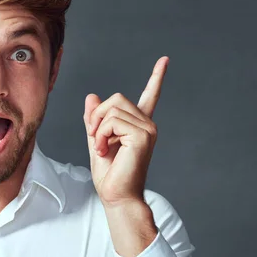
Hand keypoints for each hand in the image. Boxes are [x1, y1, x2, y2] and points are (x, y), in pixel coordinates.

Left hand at [83, 56, 168, 206]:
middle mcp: (147, 124)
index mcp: (138, 124)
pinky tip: (105, 150)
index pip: (150, 95)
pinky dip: (102, 134)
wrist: (116, 196)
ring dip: (98, 128)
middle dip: (98, 116)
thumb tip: (92, 96)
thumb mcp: (96, 140)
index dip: (157, 77)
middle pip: (117, 98)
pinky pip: (113, 121)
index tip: (165, 60)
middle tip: (96, 138)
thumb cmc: (109, 174)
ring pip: (113, 109)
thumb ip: (95, 119)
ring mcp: (148, 129)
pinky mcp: (143, 135)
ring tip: (101, 148)